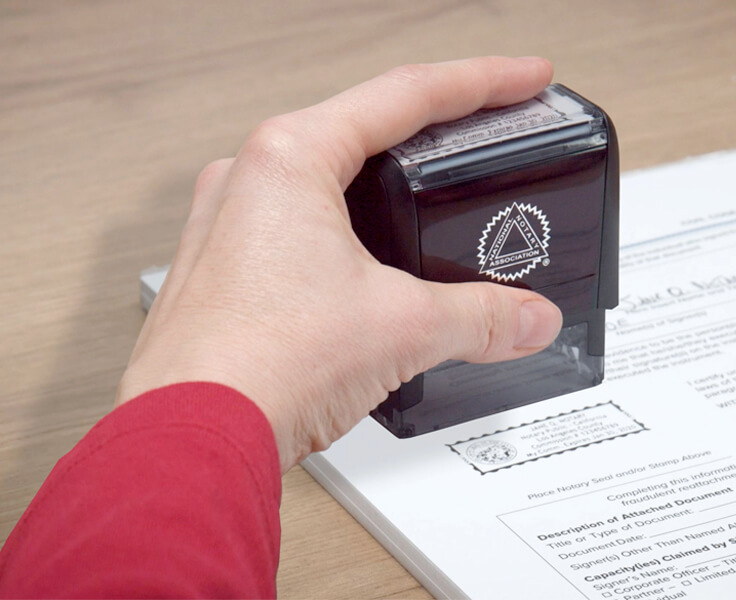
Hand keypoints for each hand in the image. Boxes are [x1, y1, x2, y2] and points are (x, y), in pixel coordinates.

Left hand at [117, 57, 561, 473]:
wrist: (190, 438)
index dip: (483, 82)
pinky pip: (298, 228)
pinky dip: (346, 233)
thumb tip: (529, 317)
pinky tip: (370, 260)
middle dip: (432, 129)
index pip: (407, 96)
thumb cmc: (257, 365)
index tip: (526, 79)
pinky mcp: (224, 270)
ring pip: (326, 181)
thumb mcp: (401, 327)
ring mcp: (228, 224)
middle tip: (482, 130)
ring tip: (430, 194)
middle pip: (362, 129)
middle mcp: (247, 179)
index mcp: (288, 158)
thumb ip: (481, 316)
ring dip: (383, 183)